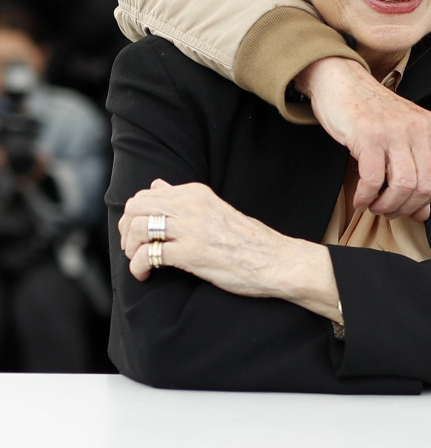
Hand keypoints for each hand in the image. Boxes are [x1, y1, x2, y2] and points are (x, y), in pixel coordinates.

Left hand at [119, 180, 339, 319]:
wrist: (276, 261)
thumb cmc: (249, 240)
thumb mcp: (215, 208)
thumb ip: (184, 197)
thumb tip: (156, 184)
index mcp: (197, 193)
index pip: (146, 195)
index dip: (134, 216)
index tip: (138, 234)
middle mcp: (192, 206)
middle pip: (136, 208)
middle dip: (126, 230)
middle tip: (133, 248)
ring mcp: (191, 229)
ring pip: (138, 229)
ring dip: (130, 249)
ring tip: (139, 262)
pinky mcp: (191, 253)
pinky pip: (148, 255)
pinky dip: (138, 267)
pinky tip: (146, 274)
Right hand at [296, 57, 430, 220]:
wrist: (341, 82)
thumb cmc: (370, 114)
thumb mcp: (400, 141)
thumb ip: (415, 175)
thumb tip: (423, 214)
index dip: (423, 203)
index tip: (405, 207)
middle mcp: (419, 127)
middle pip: (424, 186)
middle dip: (404, 208)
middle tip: (386, 210)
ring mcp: (395, 130)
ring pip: (403, 185)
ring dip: (386, 205)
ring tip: (373, 205)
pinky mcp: (369, 135)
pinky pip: (374, 179)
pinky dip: (366, 197)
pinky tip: (360, 199)